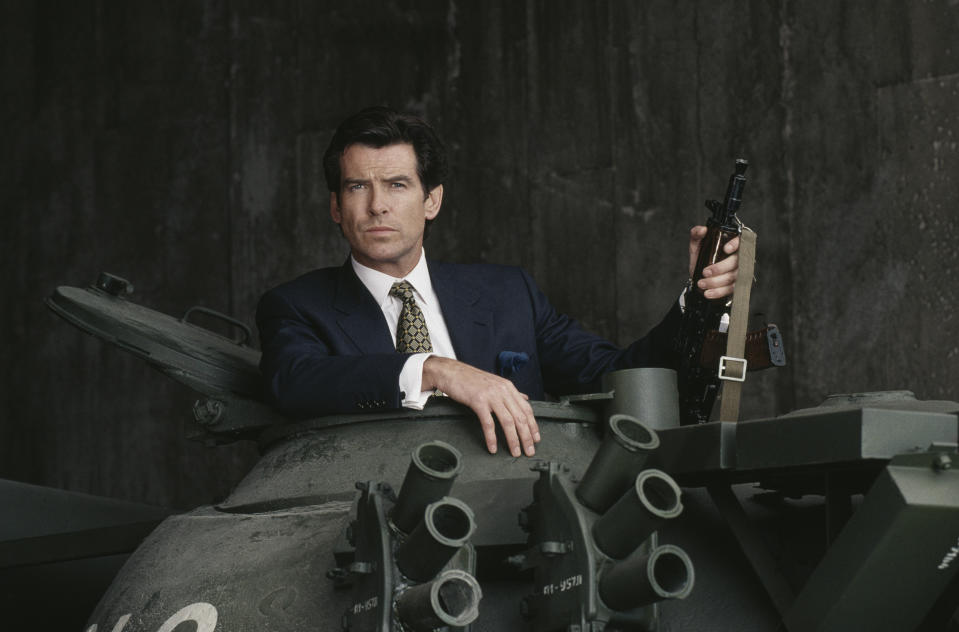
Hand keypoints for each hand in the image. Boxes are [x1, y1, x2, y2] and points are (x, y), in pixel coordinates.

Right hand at [422, 356, 539, 456]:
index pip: (527, 409)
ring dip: (513, 440)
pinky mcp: (478, 401)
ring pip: (508, 422)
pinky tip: (493, 448)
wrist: (450, 371)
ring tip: (515, 452)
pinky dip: (492, 438)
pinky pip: (488, 423)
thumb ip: (510, 392)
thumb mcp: (494, 383)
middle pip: (520, 417)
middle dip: (526, 437)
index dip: (533, 426)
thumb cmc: (471, 379)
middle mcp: (503, 391)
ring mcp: (491, 396)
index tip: (536, 439)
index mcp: (508, 387)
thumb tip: (525, 399)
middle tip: (529, 451)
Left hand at [688, 226, 739, 299]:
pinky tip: (708, 293)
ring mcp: (740, 272)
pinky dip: (718, 292)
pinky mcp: (736, 285)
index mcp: (732, 246)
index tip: (725, 249)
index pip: (741, 241)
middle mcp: (739, 258)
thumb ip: (696, 235)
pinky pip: (730, 289)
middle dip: (719, 268)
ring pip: (732, 277)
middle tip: (705, 272)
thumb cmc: (701, 259)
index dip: (736, 244)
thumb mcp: (696, 246)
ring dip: (716, 282)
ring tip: (701, 283)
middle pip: (736, 262)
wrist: (699, 278)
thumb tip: (702, 230)